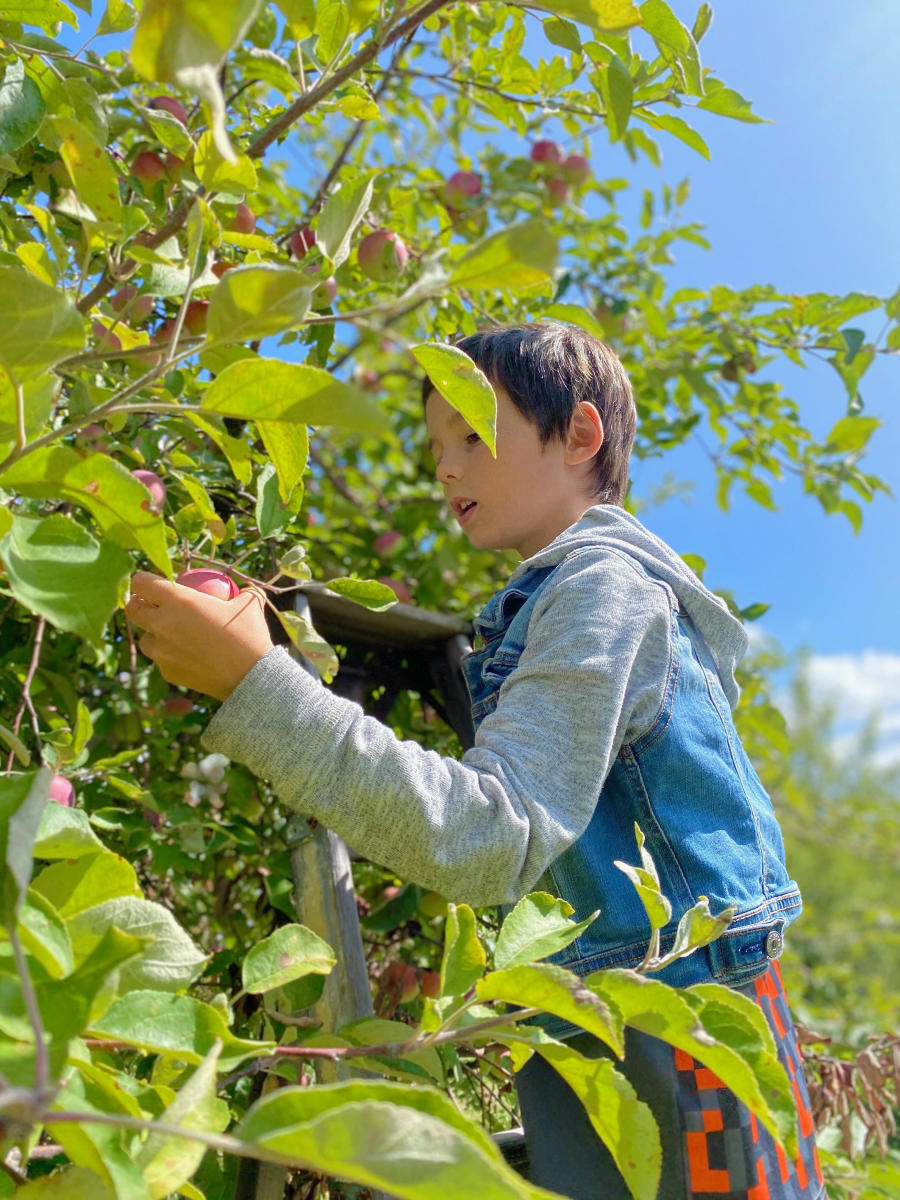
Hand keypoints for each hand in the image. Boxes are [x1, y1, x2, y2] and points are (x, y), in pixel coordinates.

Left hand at [124, 571, 274, 700]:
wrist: (250, 677)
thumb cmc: (249, 635)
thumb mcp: (250, 604)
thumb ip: (241, 591)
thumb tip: (243, 587)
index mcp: (178, 600)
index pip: (141, 583)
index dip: (142, 580)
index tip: (151, 582)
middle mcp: (162, 624)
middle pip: (132, 609)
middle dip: (138, 604)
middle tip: (151, 605)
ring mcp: (161, 651)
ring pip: (145, 638)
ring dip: (154, 634)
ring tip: (171, 635)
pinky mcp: (167, 672)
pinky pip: (161, 660)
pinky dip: (170, 656)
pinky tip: (188, 657)